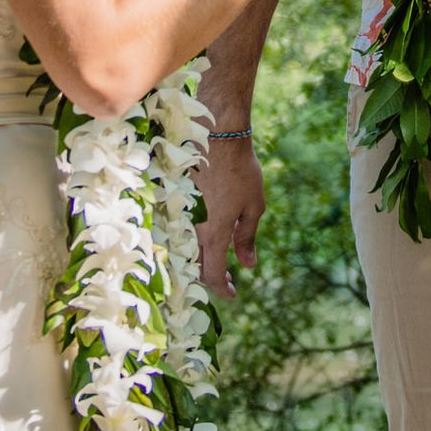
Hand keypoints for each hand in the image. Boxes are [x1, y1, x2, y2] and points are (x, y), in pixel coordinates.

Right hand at [193, 136, 263, 297]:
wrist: (217, 137)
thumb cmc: (240, 171)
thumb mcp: (253, 206)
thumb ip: (247, 237)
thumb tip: (248, 264)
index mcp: (214, 233)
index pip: (212, 274)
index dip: (222, 288)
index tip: (233, 294)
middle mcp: (193, 228)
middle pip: (196, 265)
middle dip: (211, 276)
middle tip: (228, 279)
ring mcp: (182, 214)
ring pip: (187, 248)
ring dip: (202, 258)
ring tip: (219, 257)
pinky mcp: (177, 200)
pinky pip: (182, 228)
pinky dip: (194, 238)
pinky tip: (207, 232)